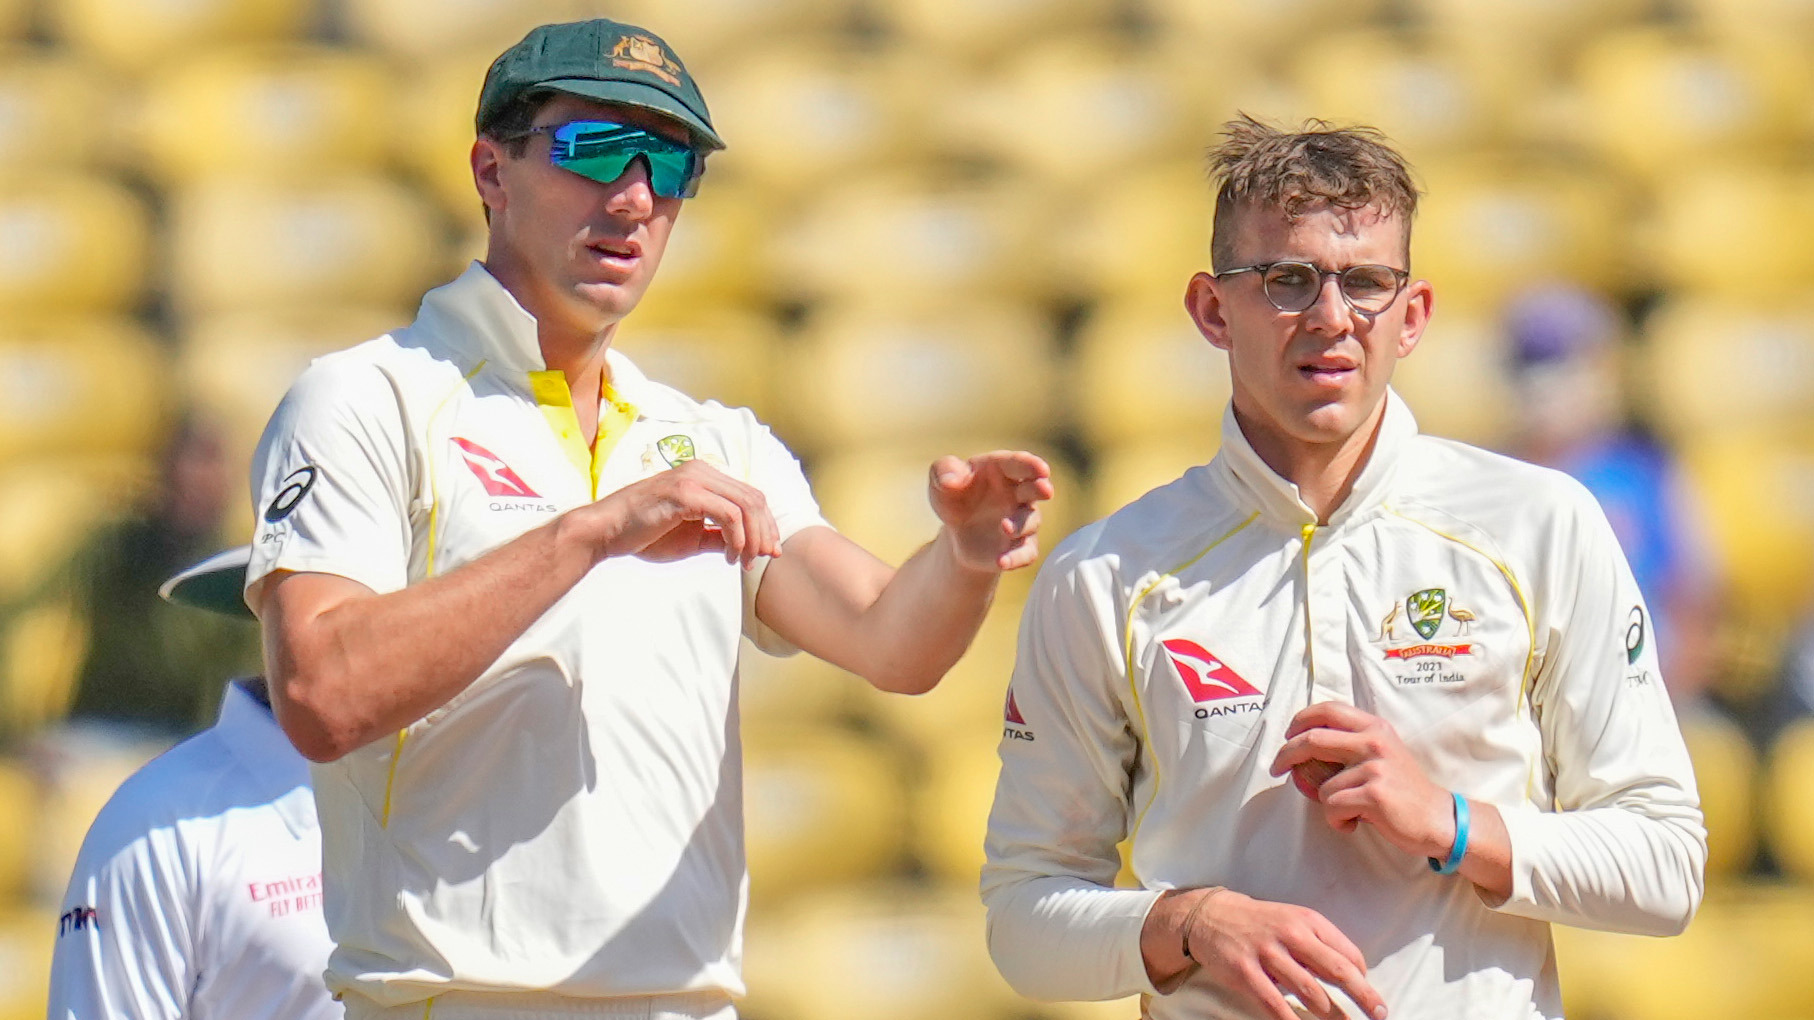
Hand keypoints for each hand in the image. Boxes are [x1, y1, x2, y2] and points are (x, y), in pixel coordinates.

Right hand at [583, 459, 780, 567]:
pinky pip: (727, 514)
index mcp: (704, 476)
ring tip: (743, 562)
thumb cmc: (644, 534)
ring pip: (745, 505)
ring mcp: (693, 478)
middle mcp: (701, 470)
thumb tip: (746, 546)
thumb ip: (718, 536)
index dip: (766, 524)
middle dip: (765, 532)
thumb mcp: (691, 538)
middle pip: (754, 498)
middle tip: (764, 559)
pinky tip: (729, 556)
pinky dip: (736, 538)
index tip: (770, 552)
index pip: (749, 496)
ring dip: (752, 539)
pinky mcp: (684, 492)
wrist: (606, 532)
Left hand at [927, 450, 1053, 571]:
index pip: (1018, 463)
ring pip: (1030, 521)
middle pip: (1035, 488)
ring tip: (1005, 527)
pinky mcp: (1019, 547)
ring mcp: (1021, 520)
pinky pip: (1025, 553)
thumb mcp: (940, 480)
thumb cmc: (953, 496)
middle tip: (1045, 490)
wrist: (956, 533)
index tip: (1040, 469)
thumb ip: (943, 471)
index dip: (1031, 464)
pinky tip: (1002, 562)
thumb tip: (951, 481)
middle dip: (1041, 488)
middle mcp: (1018, 493)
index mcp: (1001, 470)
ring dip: (1020, 524)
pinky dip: (1016, 558)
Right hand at [1146, 887, 1386, 1019]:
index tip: (1370, 996)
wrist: (1212, 916)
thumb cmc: (1262, 923)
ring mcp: (1267, 954)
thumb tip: (1355, 975)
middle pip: (1338, 972)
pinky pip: (1275, 1005)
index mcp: (1308, 921)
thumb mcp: (1294, 921)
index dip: (1363, 978)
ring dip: (1333, 1016)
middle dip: (1364, 997)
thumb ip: (1321, 944)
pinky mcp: (1246, 972)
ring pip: (1311, 993)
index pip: (1348, 954)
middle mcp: (1291, 935)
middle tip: (1381, 1014)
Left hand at [1269, 702, 1454, 860]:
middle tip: (1276, 768)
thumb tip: (1303, 748)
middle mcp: (1374, 741)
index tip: (1287, 735)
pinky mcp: (1374, 793)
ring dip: (1327, 805)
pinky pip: (1332, 806)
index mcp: (1375, 727)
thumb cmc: (1403, 791)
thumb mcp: (1382, 755)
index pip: (1328, 709)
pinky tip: (1354, 824)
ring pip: (1322, 785)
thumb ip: (1352, 744)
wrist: (1439, 819)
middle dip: (1286, 754)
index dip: (1300, 720)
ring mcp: (1375, 766)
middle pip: (1312, 739)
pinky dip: (1337, 820)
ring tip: (1350, 812)